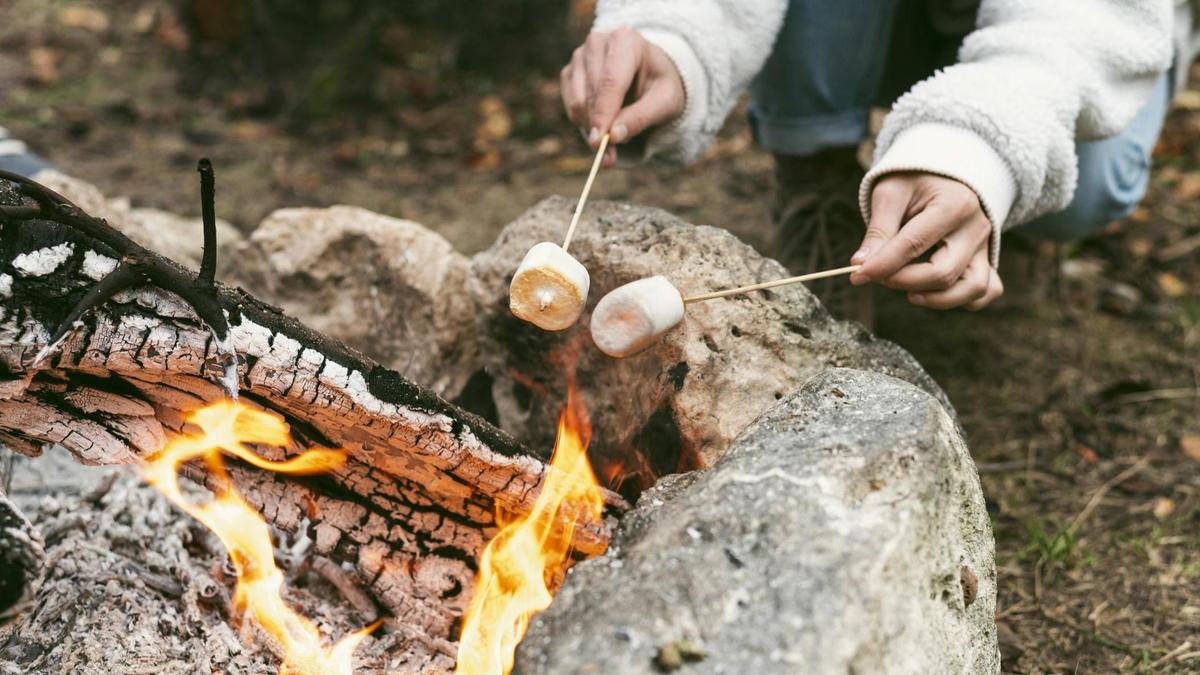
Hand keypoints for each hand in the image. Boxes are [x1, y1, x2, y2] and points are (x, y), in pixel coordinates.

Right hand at [561, 27, 685, 165]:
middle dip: (600, 129)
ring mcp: (580, 56)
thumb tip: (614, 137)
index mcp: (626, 41)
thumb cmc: (661, 86)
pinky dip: (584, 123)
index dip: (604, 114)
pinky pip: (571, 106)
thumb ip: (640, 118)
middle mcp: (598, 42)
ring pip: (578, 102)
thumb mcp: (664, 103)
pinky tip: (603, 125)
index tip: (600, 143)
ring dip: (593, 128)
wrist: (651, 74)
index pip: (610, 81)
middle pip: (592, 94)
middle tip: (610, 159)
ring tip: (614, 140)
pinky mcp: (570, 72)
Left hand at [850, 173, 1003, 310]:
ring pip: (971, 289)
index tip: (857, 275)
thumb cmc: (913, 181)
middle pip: (943, 273)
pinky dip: (964, 300)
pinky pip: (988, 290)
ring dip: (935, 299)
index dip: (882, 265)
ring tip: (908, 291)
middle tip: (880, 275)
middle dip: (903, 282)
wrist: (942, 173)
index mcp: (953, 205)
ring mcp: (985, 245)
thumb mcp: (891, 193)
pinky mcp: (986, 258)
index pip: (914, 245)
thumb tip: (860, 265)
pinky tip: (935, 293)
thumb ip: (878, 230)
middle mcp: (976, 228)